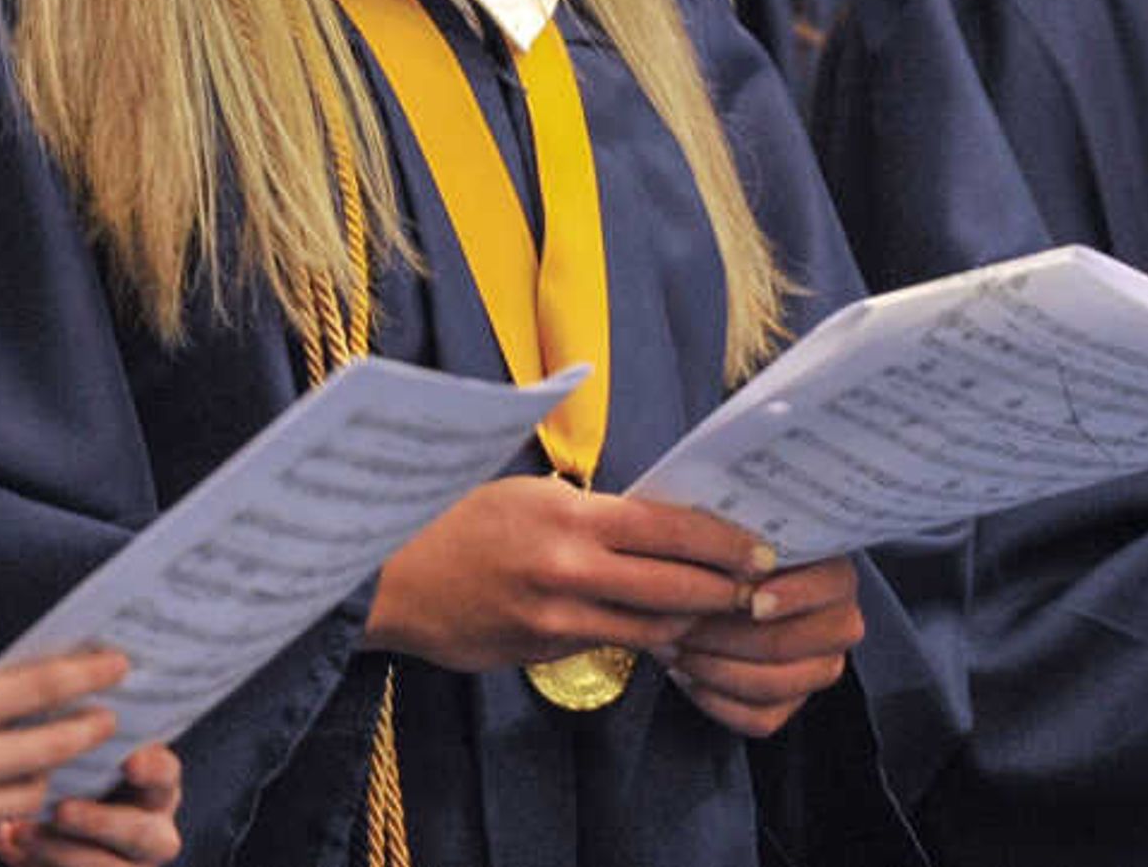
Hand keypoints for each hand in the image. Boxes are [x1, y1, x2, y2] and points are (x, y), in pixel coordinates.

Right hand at [0, 651, 132, 866]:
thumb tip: (9, 692)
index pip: (44, 687)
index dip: (90, 674)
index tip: (119, 666)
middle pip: (55, 747)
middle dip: (87, 730)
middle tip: (104, 720)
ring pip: (32, 796)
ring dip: (43, 776)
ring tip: (48, 759)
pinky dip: (0, 814)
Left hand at [8, 737, 182, 864]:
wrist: (53, 818)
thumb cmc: (68, 767)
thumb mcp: (80, 751)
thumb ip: (74, 741)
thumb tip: (47, 723)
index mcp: (156, 785)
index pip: (166, 773)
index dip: (152, 769)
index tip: (129, 763)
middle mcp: (153, 830)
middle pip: (143, 833)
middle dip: (100, 822)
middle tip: (61, 811)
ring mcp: (129, 865)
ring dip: (63, 852)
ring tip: (19, 832)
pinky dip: (36, 864)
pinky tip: (8, 844)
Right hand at [362, 478, 762, 673]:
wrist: (386, 576)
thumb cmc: (455, 518)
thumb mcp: (525, 492)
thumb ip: (587, 510)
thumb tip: (649, 523)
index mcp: (569, 518)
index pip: (670, 530)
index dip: (723, 543)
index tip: (760, 550)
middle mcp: (570, 572)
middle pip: (676, 589)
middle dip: (726, 592)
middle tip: (758, 590)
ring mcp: (556, 622)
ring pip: (651, 630)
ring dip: (689, 624)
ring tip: (717, 613)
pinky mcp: (542, 654)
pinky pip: (608, 646)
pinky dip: (639, 638)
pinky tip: (656, 629)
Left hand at [667, 552, 862, 737]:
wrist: (726, 590)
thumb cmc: (731, 556)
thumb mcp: (739, 532)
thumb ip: (739, 539)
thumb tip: (721, 551)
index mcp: (835, 576)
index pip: (827, 588)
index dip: (791, 596)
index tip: (752, 601)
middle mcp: (838, 625)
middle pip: (787, 642)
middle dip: (725, 636)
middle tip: (681, 622)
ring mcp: (819, 669)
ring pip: (770, 684)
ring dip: (712, 667)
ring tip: (674, 646)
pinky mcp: (793, 704)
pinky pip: (758, 718)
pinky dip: (715, 699)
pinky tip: (686, 676)